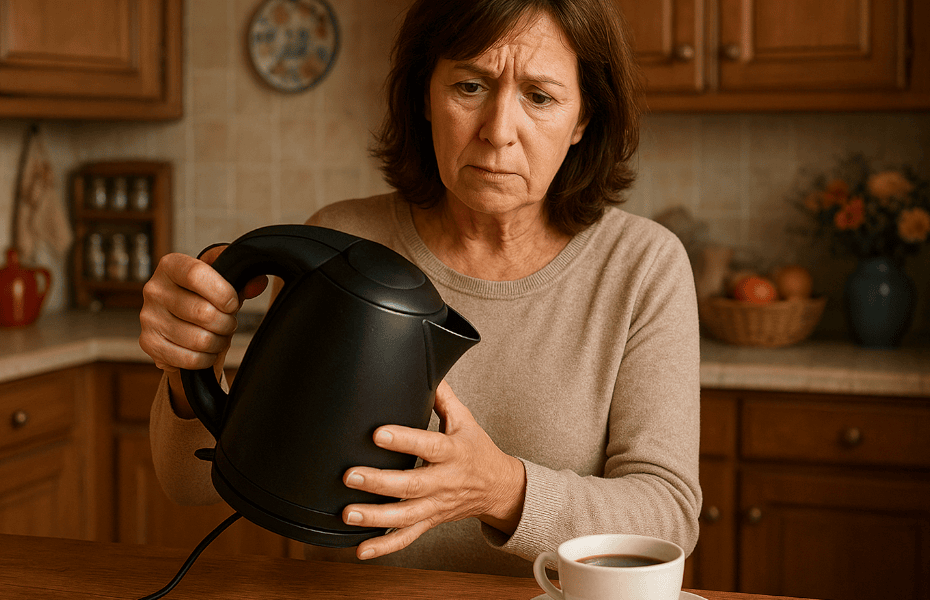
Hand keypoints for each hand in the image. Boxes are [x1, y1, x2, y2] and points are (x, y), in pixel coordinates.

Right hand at [138, 246, 266, 413]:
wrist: (178, 318)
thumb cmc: (203, 294)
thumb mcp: (221, 279)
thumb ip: (242, 277)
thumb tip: (258, 284)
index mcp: (171, 265)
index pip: (196, 274)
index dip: (222, 292)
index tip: (233, 303)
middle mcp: (154, 289)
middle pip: (202, 312)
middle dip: (226, 323)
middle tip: (229, 323)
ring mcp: (149, 318)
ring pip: (199, 339)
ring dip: (219, 342)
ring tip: (219, 336)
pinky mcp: (149, 343)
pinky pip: (190, 359)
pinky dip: (207, 358)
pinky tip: (207, 350)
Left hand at [341, 381, 525, 559]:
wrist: (499, 488)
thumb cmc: (476, 449)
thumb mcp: (465, 420)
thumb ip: (443, 397)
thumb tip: (427, 365)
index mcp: (453, 452)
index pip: (428, 445)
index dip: (404, 440)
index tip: (377, 433)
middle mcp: (445, 482)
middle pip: (411, 485)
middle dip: (379, 483)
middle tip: (350, 476)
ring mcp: (436, 505)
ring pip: (406, 516)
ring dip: (375, 518)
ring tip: (347, 514)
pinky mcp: (430, 521)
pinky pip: (407, 538)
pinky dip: (384, 546)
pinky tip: (361, 549)